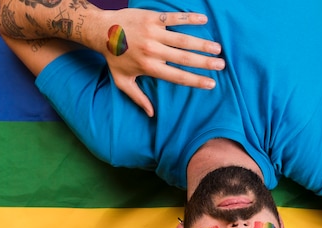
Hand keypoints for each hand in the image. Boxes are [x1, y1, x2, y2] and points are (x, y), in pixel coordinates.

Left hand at [98, 9, 224, 115]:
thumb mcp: (123, 82)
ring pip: (182, 39)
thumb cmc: (114, 58)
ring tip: (217, 48)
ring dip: (202, 43)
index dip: (196, 81)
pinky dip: (189, 19)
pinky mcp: (152, 18)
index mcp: (149, 67)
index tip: (211, 84)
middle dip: (205, 63)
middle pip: (184, 59)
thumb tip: (151, 115)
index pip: (177, 76)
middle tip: (221, 66)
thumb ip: (138, 98)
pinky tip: (203, 20)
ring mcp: (153, 33)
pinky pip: (174, 18)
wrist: (100, 30)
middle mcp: (153, 51)